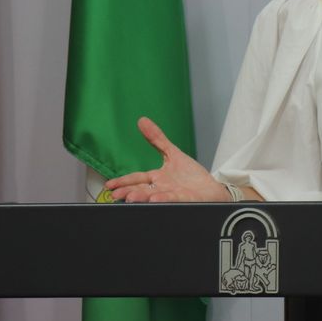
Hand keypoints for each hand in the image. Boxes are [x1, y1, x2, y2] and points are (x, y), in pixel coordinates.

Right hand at [103, 117, 225, 202]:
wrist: (212, 189)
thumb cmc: (191, 176)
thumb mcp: (173, 154)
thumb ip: (157, 139)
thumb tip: (142, 120)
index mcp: (157, 179)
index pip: (136, 179)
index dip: (123, 182)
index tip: (109, 186)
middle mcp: (161, 188)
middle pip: (141, 190)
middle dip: (128, 192)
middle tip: (115, 195)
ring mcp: (172, 195)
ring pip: (153, 197)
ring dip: (142, 197)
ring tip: (131, 197)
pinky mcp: (184, 199)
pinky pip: (172, 199)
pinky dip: (164, 198)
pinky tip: (155, 197)